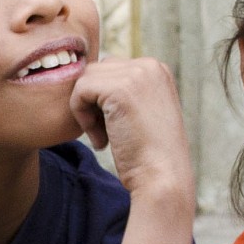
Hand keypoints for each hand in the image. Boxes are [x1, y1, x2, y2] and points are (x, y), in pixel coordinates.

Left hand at [70, 56, 193, 202]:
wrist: (163, 177)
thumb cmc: (150, 155)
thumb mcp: (142, 113)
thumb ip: (124, 94)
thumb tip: (87, 84)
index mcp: (157, 70)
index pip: (111, 70)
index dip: (103, 100)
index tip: (115, 128)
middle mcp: (150, 66)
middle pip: (96, 71)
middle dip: (93, 102)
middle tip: (107, 134)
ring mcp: (136, 74)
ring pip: (86, 79)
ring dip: (86, 111)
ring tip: (104, 138)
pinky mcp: (119, 89)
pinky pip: (80, 91)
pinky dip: (81, 116)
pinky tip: (100, 140)